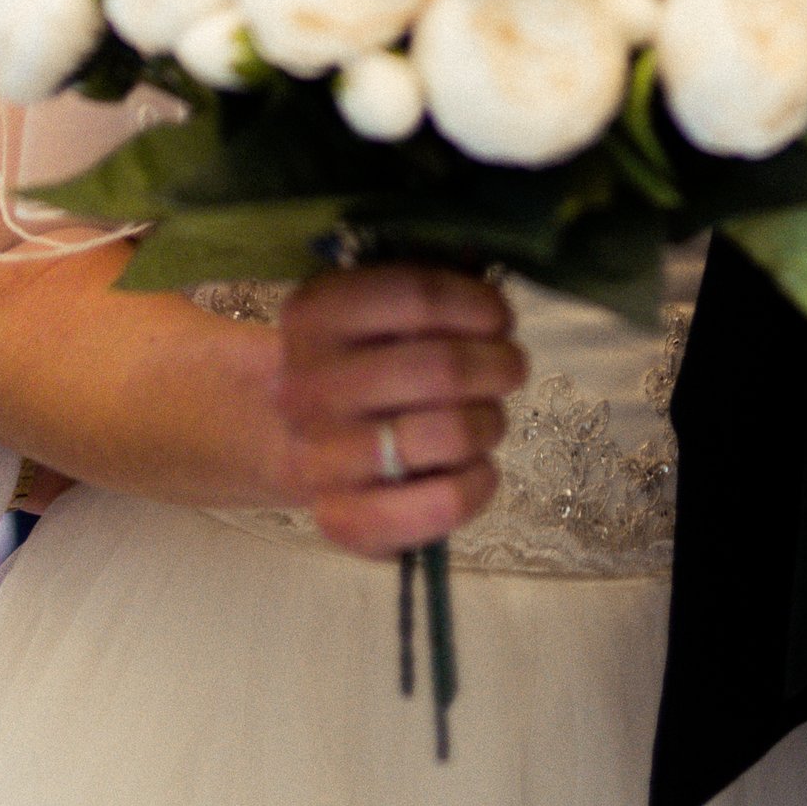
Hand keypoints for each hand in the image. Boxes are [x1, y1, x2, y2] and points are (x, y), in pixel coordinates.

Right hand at [275, 265, 526, 559]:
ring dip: (490, 421)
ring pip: (448, 434)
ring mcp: (320, 460)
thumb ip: (429, 292)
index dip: (477, 303)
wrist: (297, 437)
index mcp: (313, 315)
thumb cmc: (363, 357)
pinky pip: (441, 504)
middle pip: (439, 368)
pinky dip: (479, 483)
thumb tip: (490, 284)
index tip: (499, 316)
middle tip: (509, 366)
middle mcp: (307, 386)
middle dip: (497, 364)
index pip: (416, 295)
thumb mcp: (377, 307)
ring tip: (488, 416)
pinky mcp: (343, 521)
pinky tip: (478, 467)